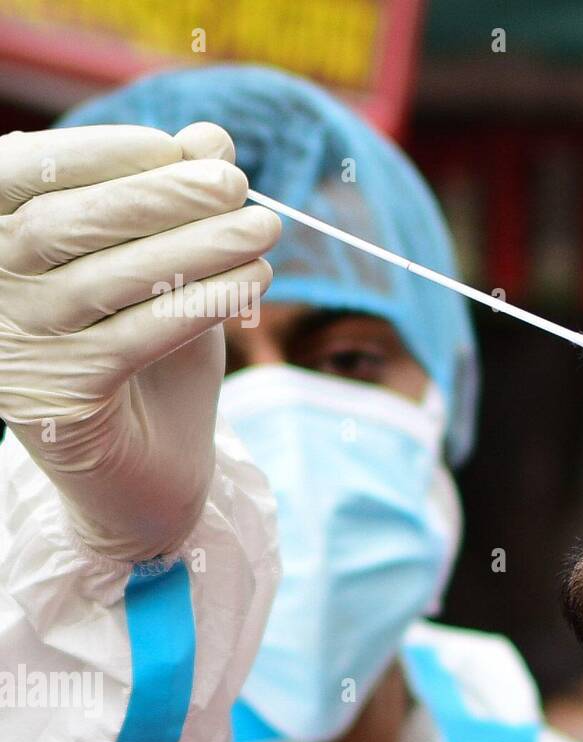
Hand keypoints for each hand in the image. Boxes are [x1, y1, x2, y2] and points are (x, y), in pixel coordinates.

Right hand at [0, 122, 279, 559]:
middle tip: (239, 186)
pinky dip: (201, 304)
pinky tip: (254, 284)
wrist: (153, 472)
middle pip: (62, 224)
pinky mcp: (58, 404)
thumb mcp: (169, 268)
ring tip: (266, 231)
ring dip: (196, 247)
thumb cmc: (155, 355)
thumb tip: (210, 136)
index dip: (104, 151)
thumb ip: (178, 203)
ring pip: (105, 280)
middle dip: (159, 196)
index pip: (23, 173)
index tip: (186, 149)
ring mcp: (15, 351)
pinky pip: (135, 338)